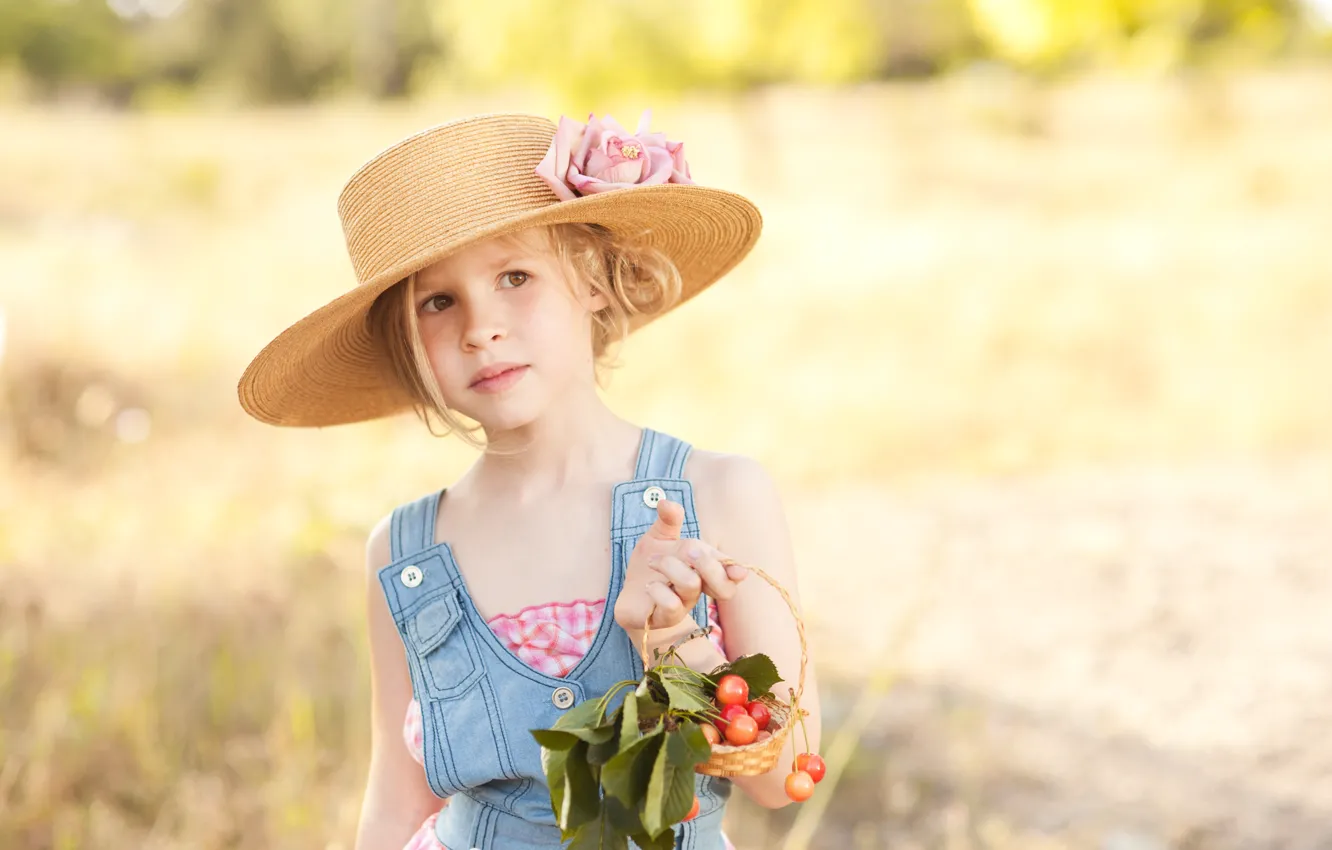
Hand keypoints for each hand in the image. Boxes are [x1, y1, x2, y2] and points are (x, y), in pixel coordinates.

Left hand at [614, 499, 747, 655]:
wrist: (630, 596)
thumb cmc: (650, 567)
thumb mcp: (658, 538)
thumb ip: (668, 521)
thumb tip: (667, 502)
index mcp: (703, 568)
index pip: (729, 571)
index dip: (735, 570)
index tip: (738, 570)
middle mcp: (698, 588)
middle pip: (723, 586)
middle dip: (708, 563)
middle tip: (688, 549)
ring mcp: (683, 604)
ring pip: (692, 586)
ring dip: (672, 567)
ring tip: (653, 561)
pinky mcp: (664, 617)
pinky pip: (671, 605)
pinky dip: (659, 590)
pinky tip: (648, 586)